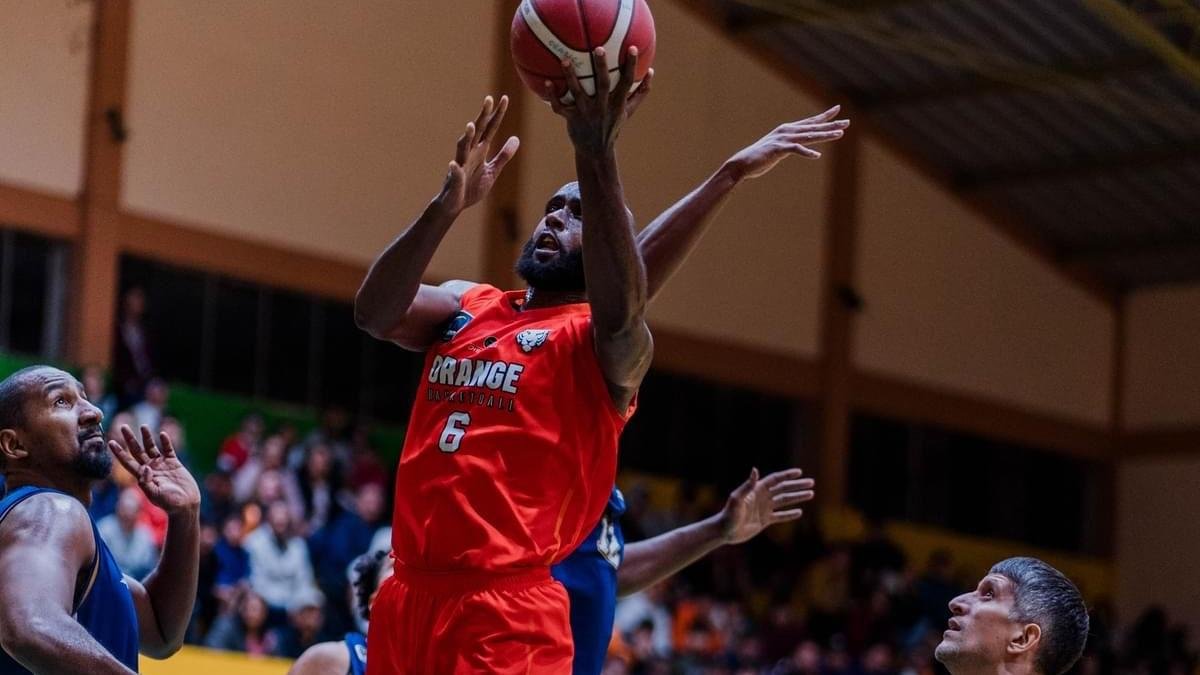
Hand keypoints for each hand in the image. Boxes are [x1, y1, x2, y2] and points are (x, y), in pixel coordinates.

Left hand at [109, 425, 200, 515]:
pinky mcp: (174, 463)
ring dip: (147, 437)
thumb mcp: (155, 495)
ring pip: (152, 448)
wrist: (185, 505)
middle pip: (137, 451)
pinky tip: (163, 434)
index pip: (127, 461)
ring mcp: (161, 465)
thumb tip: (145, 467)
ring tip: (143, 426)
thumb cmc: (169, 503)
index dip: (119, 452)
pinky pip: (168, 450)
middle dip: (130, 439)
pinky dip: (166, 442)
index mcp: (142, 476)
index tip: (110, 442)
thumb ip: (147, 482)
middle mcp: (150, 468)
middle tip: (123, 426)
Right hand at [440, 95, 520, 212]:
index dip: (497, 114)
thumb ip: (504, 155)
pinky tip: (453, 164)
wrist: (455, 204)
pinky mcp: (454, 180)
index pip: (490, 128)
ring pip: (463, 148)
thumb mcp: (493, 170)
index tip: (505, 98)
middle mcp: (470, 153)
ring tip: (470, 126)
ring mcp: (461, 165)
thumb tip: (516, 138)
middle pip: (477, 131)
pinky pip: (454, 173)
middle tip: (489, 99)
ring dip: (466, 137)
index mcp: (480, 150)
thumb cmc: (472, 186)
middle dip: (482, 116)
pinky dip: (454, 169)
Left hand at [546, 46, 653, 157]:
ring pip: (578, 92)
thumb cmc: (612, 125)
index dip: (630, 66)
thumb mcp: (628, 111)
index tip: (632, 48)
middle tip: (598, 48)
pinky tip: (547, 83)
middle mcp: (602, 107)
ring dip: (571, 77)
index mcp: (617, 104)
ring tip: (565, 60)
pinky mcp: (572, 118)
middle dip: (601, 67)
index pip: (627, 82)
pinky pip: (560, 107)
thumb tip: (651, 71)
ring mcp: (586, 113)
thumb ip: (640, 92)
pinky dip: (553, 96)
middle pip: (603, 84)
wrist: (596, 151)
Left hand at [718, 468, 814, 544]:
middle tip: (811, 483)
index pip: (775, 480)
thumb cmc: (729, 514)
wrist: (725, 531)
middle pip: (783, 489)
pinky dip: (790, 514)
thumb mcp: (737, 499)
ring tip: (811, 494)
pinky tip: (799, 512)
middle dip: (797, 486)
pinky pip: (780, 516)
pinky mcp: (765, 520)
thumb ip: (747, 485)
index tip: (800, 472)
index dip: (787, 475)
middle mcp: (762, 497)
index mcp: (757, 490)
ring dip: (797, 498)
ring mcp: (764, 508)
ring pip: (784, 501)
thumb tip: (755, 469)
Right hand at [725, 107, 849, 180]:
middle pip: (813, 127)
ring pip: (808, 136)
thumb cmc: (759, 158)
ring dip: (825, 135)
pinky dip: (806, 152)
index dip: (824, 116)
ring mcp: (783, 139)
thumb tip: (795, 146)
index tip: (837, 109)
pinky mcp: (778, 149)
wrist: (742, 163)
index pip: (810, 122)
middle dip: (831, 124)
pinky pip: (796, 150)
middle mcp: (787, 131)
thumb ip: (787, 146)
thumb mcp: (777, 149)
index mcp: (787, 130)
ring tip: (840, 134)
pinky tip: (817, 155)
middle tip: (847, 122)